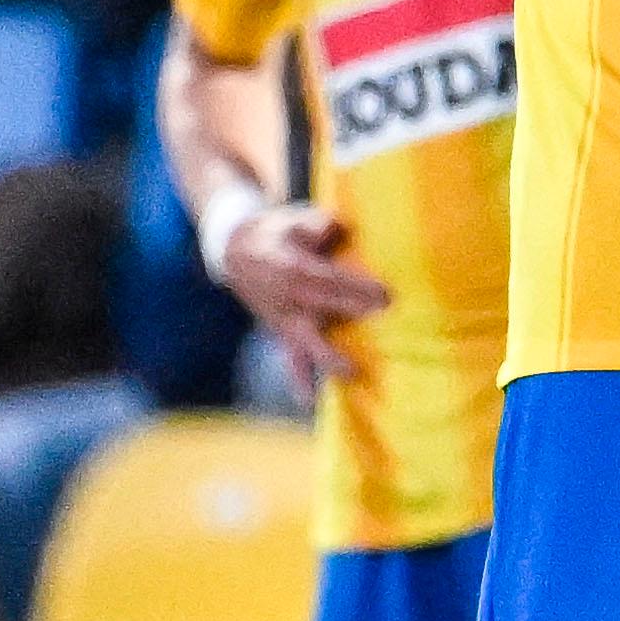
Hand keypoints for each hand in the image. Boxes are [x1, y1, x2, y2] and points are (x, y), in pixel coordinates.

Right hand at [220, 202, 392, 392]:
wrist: (235, 251)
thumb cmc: (276, 231)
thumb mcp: (294, 218)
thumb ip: (319, 226)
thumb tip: (338, 232)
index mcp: (290, 268)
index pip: (328, 279)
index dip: (355, 286)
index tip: (385, 293)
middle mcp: (286, 298)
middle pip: (323, 307)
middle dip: (353, 311)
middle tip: (384, 314)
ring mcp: (282, 319)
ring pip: (306, 343)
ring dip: (329, 357)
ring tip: (352, 372)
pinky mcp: (282, 333)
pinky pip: (290, 359)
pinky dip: (299, 380)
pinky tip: (309, 401)